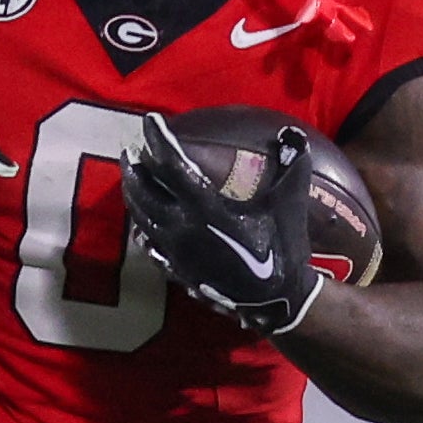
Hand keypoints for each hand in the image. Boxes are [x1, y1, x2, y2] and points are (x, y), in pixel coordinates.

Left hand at [119, 112, 323, 335]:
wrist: (277, 301)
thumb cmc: (283, 248)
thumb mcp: (290, 203)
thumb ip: (292, 164)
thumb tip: (291, 133)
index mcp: (205, 209)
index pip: (172, 166)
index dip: (158, 140)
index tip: (149, 120)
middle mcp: (182, 229)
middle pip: (144, 193)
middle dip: (135, 169)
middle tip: (129, 151)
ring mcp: (176, 253)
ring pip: (142, 219)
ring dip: (133, 196)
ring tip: (130, 180)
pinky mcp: (178, 271)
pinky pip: (150, 246)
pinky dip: (142, 230)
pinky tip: (141, 227)